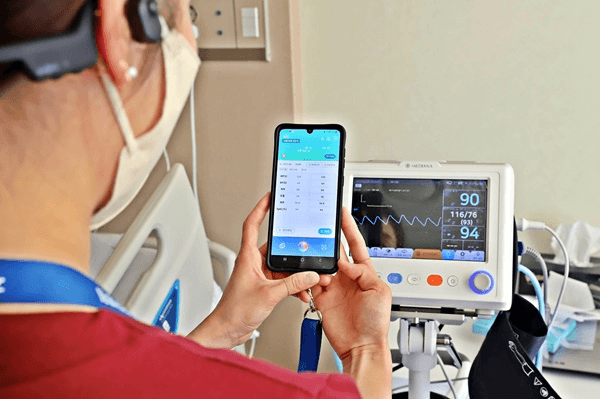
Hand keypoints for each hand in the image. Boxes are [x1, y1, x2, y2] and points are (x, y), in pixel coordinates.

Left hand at [188, 193, 330, 348]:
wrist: (227, 330)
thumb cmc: (234, 311)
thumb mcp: (268, 294)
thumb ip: (291, 284)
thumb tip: (309, 274)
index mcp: (248, 257)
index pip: (252, 224)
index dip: (261, 207)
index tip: (271, 196)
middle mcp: (253, 263)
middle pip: (277, 247)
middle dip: (294, 248)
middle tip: (309, 245)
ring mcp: (259, 275)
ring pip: (283, 265)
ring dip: (297, 272)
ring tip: (311, 276)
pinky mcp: (264, 288)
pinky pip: (284, 280)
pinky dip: (294, 285)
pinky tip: (302, 292)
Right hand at [313, 207, 391, 360]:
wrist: (361, 346)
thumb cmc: (375, 323)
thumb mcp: (380, 291)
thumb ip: (363, 272)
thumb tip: (346, 263)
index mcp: (365, 272)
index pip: (355, 244)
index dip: (348, 228)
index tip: (342, 213)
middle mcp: (348, 277)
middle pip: (336, 251)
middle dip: (329, 240)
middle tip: (321, 230)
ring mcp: (334, 286)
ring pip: (321, 264)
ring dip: (320, 262)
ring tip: (323, 267)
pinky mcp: (322, 297)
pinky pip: (312, 280)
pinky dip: (311, 277)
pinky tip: (317, 279)